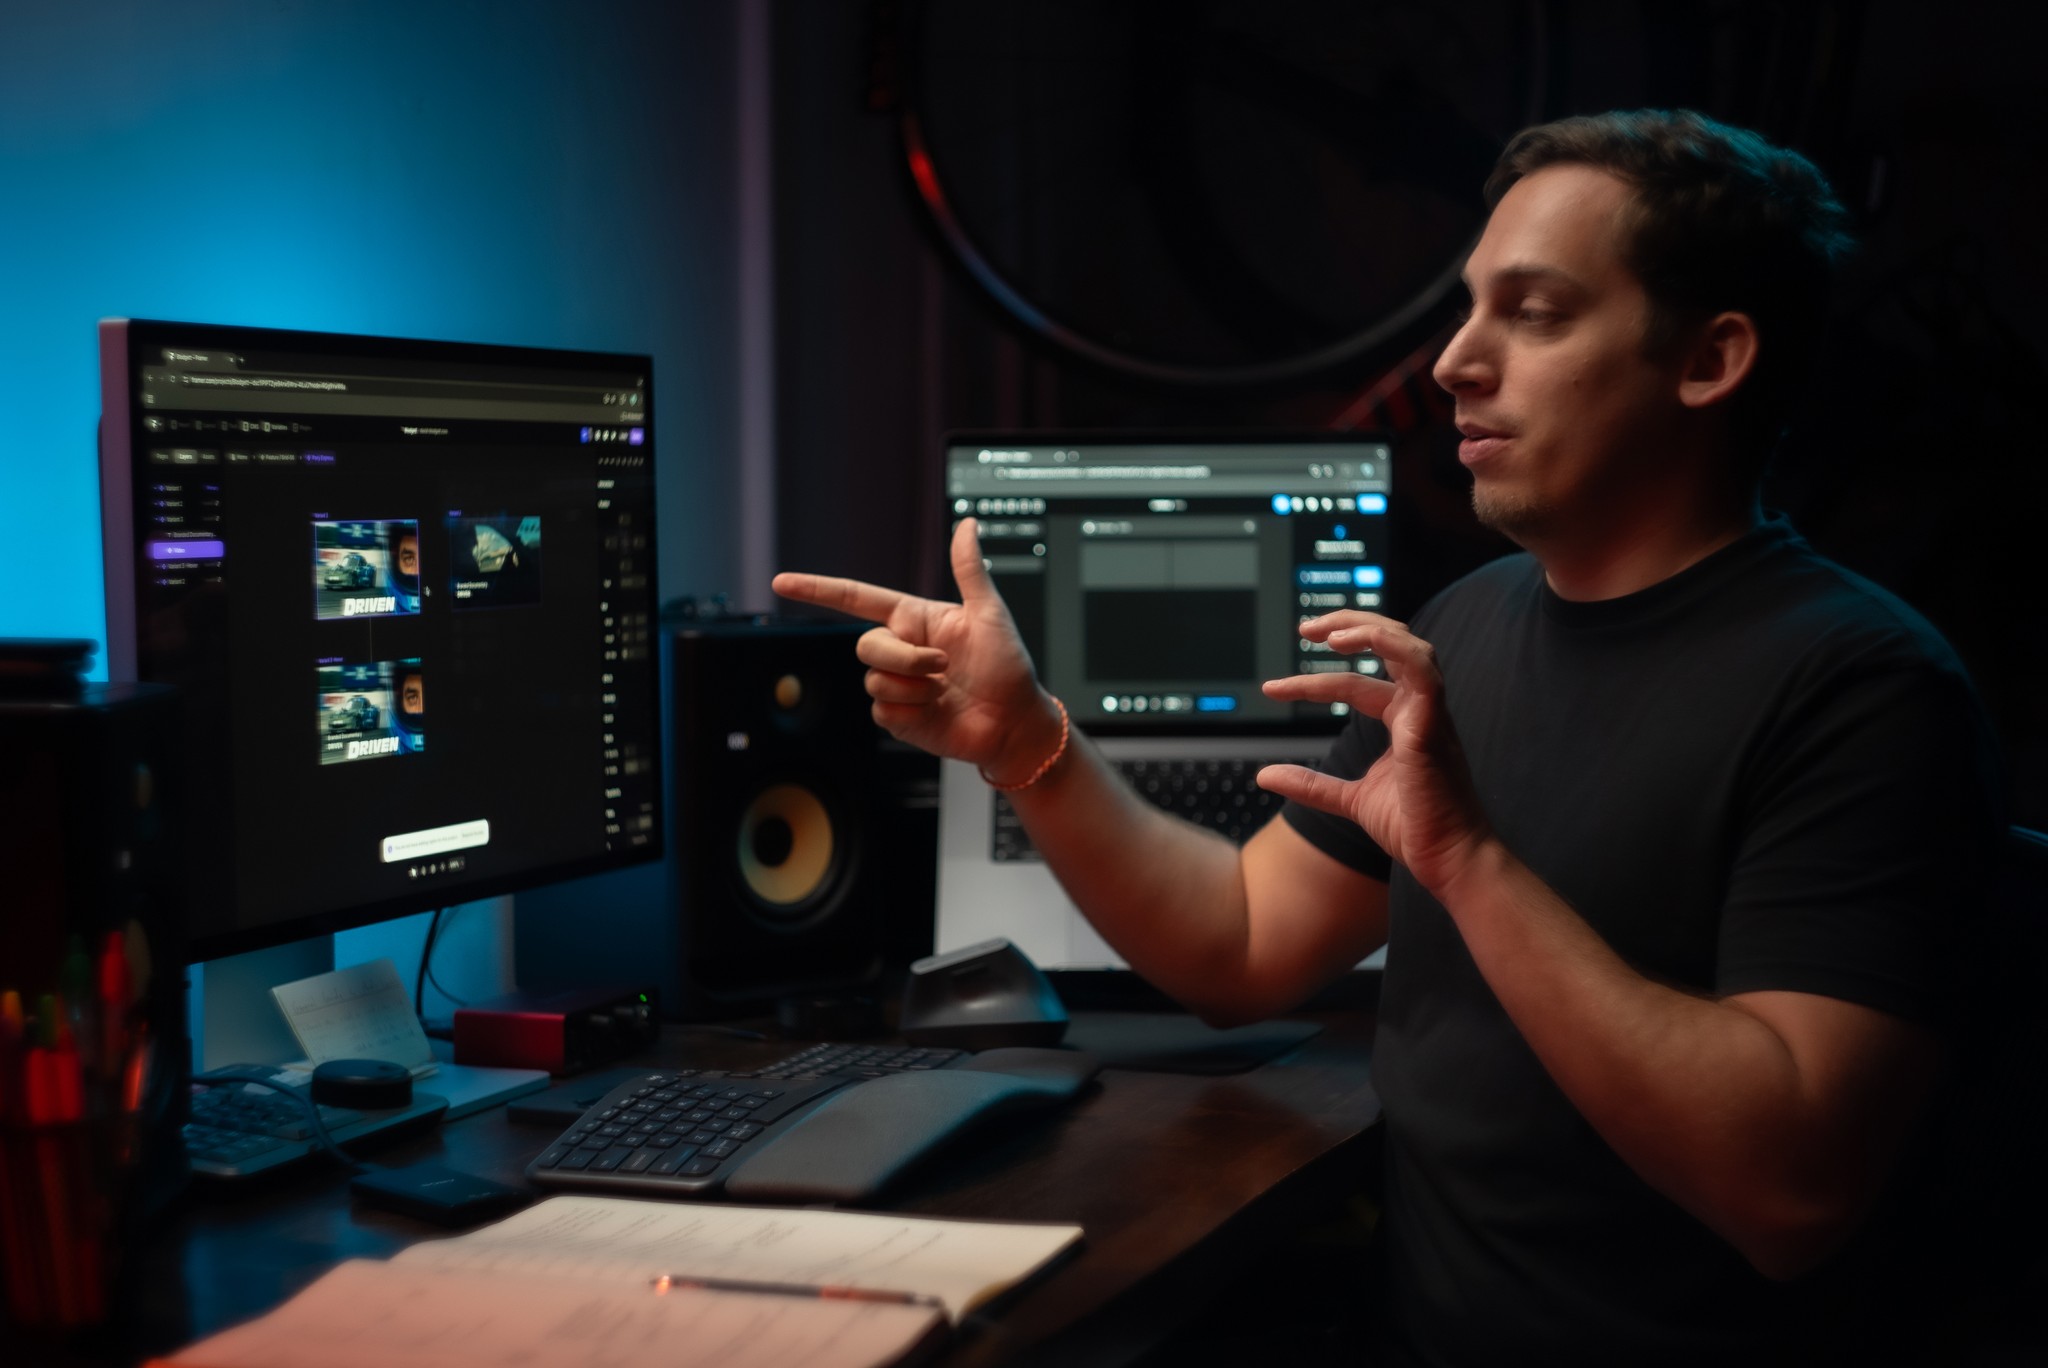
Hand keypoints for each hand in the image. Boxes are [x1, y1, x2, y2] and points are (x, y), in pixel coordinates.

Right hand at [771, 518, 1058, 780]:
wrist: (1015, 723)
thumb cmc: (1008, 667)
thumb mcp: (990, 614)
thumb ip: (970, 570)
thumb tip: (968, 524)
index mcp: (916, 619)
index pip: (858, 598)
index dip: (819, 590)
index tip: (782, 583)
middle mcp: (902, 649)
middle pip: (867, 645)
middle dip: (904, 657)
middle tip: (944, 666)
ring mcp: (898, 684)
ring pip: (873, 679)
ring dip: (914, 686)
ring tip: (944, 691)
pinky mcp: (898, 717)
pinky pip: (882, 710)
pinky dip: (911, 711)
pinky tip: (936, 711)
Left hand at [1257, 613, 1491, 895]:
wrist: (1446, 859)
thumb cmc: (1413, 826)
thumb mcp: (1347, 800)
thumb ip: (1310, 784)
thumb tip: (1264, 774)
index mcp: (1403, 719)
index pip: (1356, 683)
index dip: (1314, 681)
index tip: (1272, 689)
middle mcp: (1418, 708)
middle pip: (1389, 646)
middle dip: (1348, 626)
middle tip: (1305, 628)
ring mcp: (1429, 714)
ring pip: (1407, 647)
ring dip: (1367, 629)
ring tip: (1326, 633)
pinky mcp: (1432, 725)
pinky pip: (1420, 670)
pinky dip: (1390, 646)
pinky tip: (1353, 642)